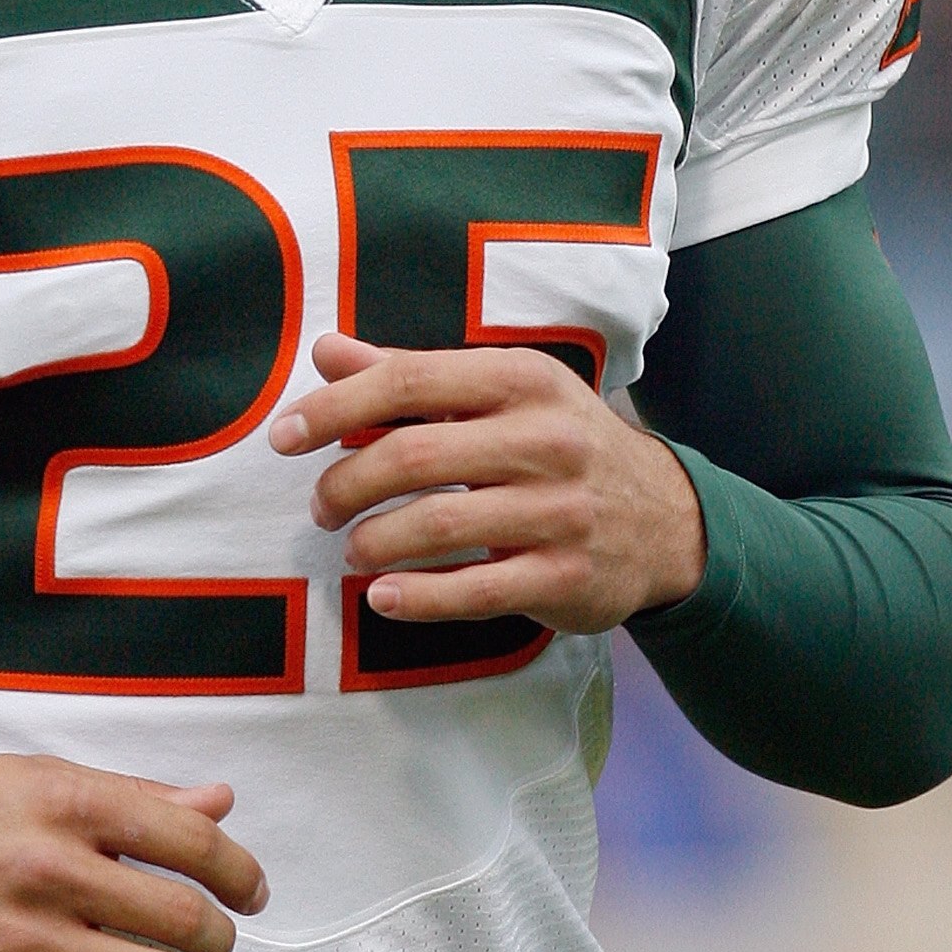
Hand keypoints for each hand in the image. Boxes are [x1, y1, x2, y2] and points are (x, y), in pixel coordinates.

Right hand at [0, 757, 266, 951]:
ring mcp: (24, 943)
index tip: (250, 892)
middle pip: (183, 917)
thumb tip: (219, 801)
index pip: (188, 837)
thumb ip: (129, 796)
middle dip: (217, 939)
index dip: (239, 871)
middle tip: (211, 945)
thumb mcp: (31, 782)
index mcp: (64, 804)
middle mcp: (49, 870)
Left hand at [268, 333, 705, 635]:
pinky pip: (476, 592)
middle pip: (413, 456)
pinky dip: (418, 599)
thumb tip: (326, 352)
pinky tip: (383, 598)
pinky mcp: (566, 577)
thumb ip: (411, 378)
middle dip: (346, 485)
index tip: (284, 437)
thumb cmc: (561, 446)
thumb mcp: (502, 395)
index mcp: (523, 380)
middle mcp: (546, 439)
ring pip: (439, 525)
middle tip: (321, 508)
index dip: (335, 407)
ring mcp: (560, 511)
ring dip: (374, 542)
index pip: (410, 380)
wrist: (667, 519)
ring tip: (353, 549)